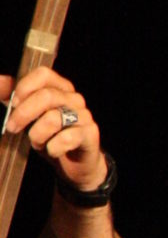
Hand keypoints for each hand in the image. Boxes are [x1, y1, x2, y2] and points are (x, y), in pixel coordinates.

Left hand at [2, 69, 108, 192]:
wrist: (76, 163)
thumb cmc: (49, 136)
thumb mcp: (28, 116)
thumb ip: (14, 98)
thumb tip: (1, 81)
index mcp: (60, 88)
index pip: (44, 74)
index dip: (25, 87)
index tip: (13, 103)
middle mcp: (75, 99)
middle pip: (46, 96)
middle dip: (23, 114)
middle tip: (12, 128)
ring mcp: (84, 116)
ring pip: (53, 119)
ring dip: (37, 135)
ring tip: (37, 142)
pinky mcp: (90, 134)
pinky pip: (66, 138)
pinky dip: (53, 148)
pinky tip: (52, 151)